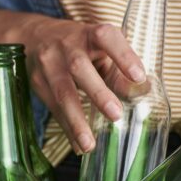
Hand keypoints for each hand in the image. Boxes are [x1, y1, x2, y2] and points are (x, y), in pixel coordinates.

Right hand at [11, 15, 145, 153]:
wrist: (36, 36)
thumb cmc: (83, 46)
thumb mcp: (104, 50)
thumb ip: (120, 71)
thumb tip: (143, 91)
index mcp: (92, 34)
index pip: (107, 38)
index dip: (123, 56)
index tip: (139, 76)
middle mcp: (68, 45)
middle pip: (80, 67)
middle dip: (98, 92)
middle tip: (115, 115)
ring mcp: (49, 62)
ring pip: (62, 91)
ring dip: (76, 120)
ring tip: (89, 144)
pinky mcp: (37, 80)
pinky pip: (52, 107)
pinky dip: (66, 128)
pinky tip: (78, 145)